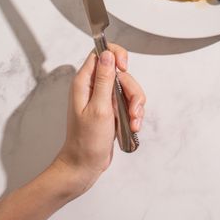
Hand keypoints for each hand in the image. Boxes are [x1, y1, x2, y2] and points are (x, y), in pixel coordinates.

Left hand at [54, 43, 145, 196]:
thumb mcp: (98, 108)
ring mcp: (103, 98)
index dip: (116, 56)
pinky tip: (132, 126)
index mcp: (84, 82)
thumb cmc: (86, 142)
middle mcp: (93, 87)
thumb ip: (104, 80)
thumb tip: (107, 55)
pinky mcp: (111, 108)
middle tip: (132, 109)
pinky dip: (134, 113)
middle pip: (120, 73)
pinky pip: (129, 102)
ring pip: (128, 88)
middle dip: (132, 90)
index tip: (124, 69)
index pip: (101, 53)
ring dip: (135, 105)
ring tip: (133, 122)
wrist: (84, 166)